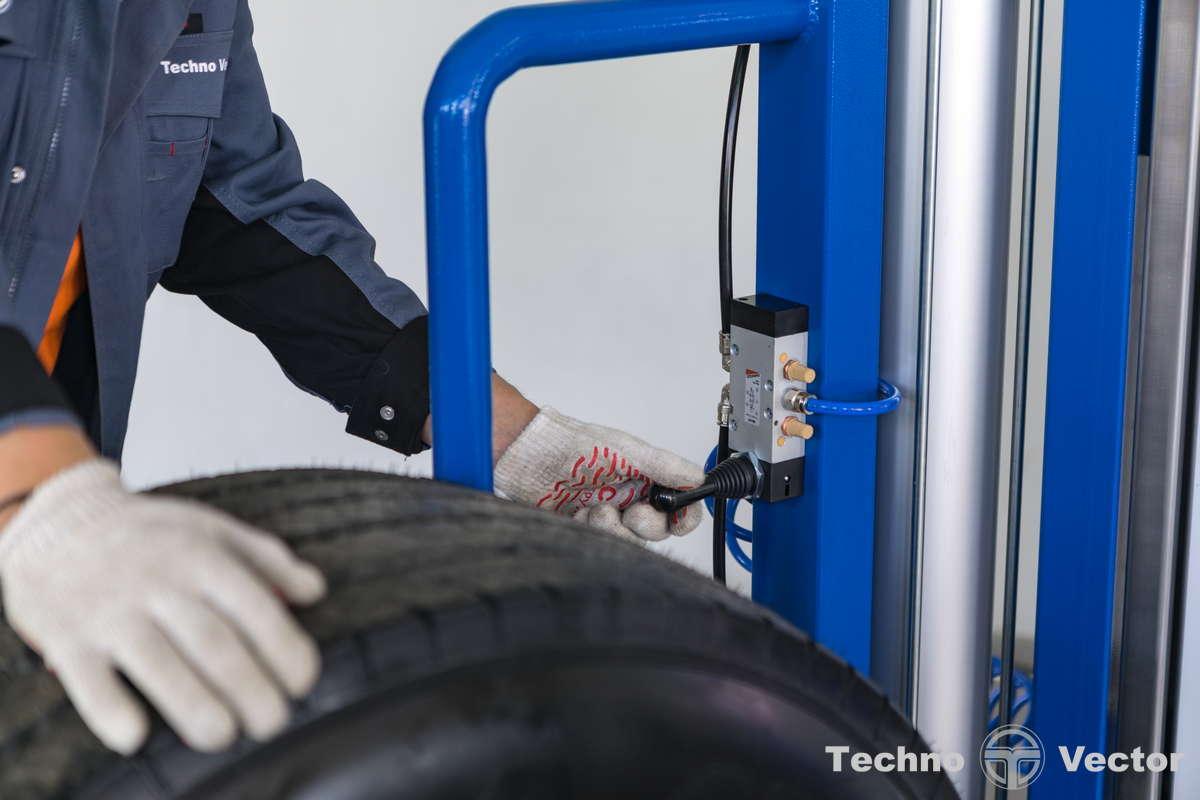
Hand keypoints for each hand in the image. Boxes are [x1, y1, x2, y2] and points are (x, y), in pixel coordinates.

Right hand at [0, 460, 325, 754]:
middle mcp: (157, 582)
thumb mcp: (212, 528)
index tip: (303, 683)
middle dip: (250, 687)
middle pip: (212, 642)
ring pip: (158, 662)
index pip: (253, 607)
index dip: (284, 648)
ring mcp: (110, 611)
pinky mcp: (66, 637)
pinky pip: (87, 678)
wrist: (59, 524)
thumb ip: (267, 558)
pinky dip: (110, 709)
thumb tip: (315, 590)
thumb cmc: (151, 534)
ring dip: (194, 705)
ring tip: (224, 735)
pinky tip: (135, 736)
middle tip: (273, 722)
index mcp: (200, 556)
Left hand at [495, 409, 705, 541]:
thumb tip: (697, 477)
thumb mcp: (625, 451)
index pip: (679, 503)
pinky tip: (577, 514)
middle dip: (646, 525)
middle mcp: (629, 496)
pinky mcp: (585, 527)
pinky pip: (600, 544)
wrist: (526, 454)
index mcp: (645, 476)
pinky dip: (591, 531)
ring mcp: (608, 512)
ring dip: (614, 529)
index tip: (680, 521)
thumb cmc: (572, 444)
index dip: (685, 516)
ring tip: (594, 509)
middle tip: (631, 513)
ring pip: (629, 541)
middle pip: (658, 529)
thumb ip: (664, 466)